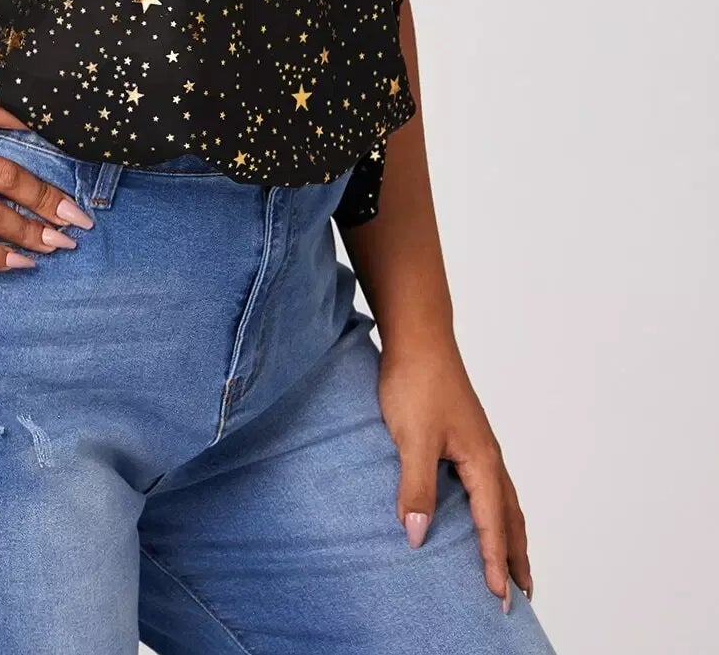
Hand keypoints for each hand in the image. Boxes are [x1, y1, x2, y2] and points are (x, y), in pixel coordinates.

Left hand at [377, 337, 533, 609]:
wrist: (418, 335)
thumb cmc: (416, 381)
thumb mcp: (412, 438)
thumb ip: (416, 488)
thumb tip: (417, 536)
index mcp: (481, 460)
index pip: (493, 524)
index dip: (494, 562)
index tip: (500, 600)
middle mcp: (489, 455)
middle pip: (510, 517)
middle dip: (516, 557)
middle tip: (523, 595)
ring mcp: (480, 444)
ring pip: (504, 501)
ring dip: (511, 535)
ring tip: (514, 564)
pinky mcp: (466, 435)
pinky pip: (491, 484)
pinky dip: (497, 510)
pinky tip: (485, 512)